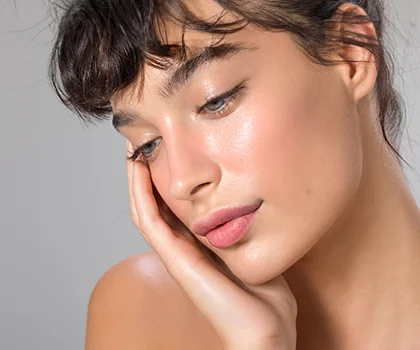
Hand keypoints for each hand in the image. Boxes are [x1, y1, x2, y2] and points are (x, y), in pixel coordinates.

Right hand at [126, 140, 296, 349]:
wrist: (265, 329)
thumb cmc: (264, 294)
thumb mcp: (256, 249)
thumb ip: (249, 228)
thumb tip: (256, 200)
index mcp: (197, 244)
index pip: (171, 207)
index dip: (161, 180)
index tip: (162, 150)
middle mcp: (182, 247)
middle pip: (153, 205)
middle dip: (144, 175)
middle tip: (141, 144)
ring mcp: (176, 253)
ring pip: (144, 210)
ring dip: (135, 181)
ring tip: (132, 152)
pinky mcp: (176, 259)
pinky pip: (150, 221)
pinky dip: (141, 194)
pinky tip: (137, 170)